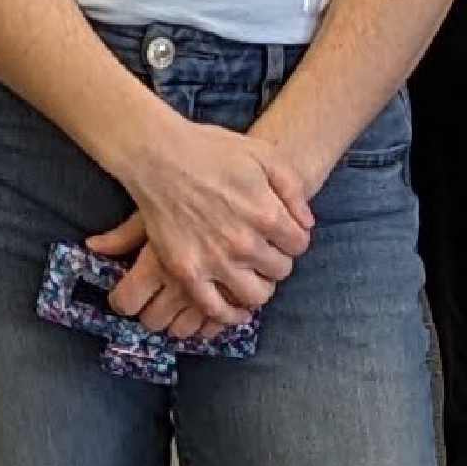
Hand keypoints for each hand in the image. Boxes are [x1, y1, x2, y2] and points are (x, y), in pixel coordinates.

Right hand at [93, 111, 317, 341]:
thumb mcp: (263, 154)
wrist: (159, 156)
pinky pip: (215, 309)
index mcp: (267, 214)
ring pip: (255, 296)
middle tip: (265, 251)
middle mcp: (244, 243)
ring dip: (259, 287)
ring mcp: (215, 261)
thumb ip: (293, 188)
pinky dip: (229, 314)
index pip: (299, 245)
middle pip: (280, 271)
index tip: (281, 234)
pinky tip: (234, 308)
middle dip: (277, 260)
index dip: (293, 238)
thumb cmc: (212, 151)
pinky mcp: (187, 272)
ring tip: (252, 276)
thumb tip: (306, 223)